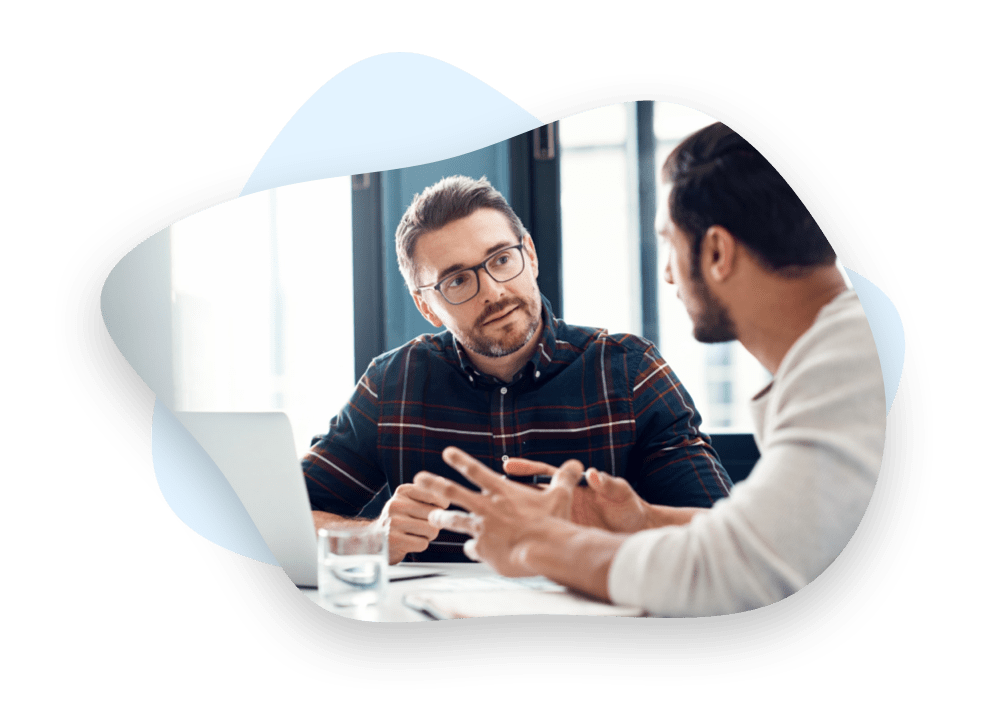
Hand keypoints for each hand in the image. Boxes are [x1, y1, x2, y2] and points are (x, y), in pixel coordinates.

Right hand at [377, 478, 451, 563]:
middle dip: (434, 523)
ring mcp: (393, 522)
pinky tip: (409, 542)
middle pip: (435, 514)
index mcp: (403, 491)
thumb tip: (442, 481)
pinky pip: (423, 544)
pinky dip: (420, 546)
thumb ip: (427, 492)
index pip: (436, 496)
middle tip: (422, 525)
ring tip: (415, 533)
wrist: (374, 539)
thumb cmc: (399, 519)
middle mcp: (396, 504)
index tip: (434, 510)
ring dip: (428, 536)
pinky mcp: (394, 541)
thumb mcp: (409, 501)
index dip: (442, 506)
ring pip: (432, 530)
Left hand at [416, 447, 585, 576]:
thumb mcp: (560, 495)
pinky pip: (472, 549)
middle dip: (433, 484)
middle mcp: (487, 508)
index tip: (447, 453)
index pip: (475, 470)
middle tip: (419, 479)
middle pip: (452, 492)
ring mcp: (482, 529)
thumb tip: (577, 464)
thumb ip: (564, 478)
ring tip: (432, 519)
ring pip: (454, 521)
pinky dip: (472, 550)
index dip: (460, 460)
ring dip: (441, 519)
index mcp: (501, 492)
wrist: (545, 549)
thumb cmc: (553, 522)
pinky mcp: (483, 550)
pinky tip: (471, 552)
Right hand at [503, 458, 653, 533]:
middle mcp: (563, 501)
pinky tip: (514, 543)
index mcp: (573, 486)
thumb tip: (595, 475)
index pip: (544, 474)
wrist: (637, 531)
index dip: (525, 469)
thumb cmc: (630, 508)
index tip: (508, 466)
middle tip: (487, 490)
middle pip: (530, 495)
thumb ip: (609, 483)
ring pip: (532, 517)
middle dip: (509, 493)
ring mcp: (562, 518)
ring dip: (514, 517)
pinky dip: (529, 539)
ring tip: (491, 519)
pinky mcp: (565, 535)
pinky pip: (544, 537)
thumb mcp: (621, 493)